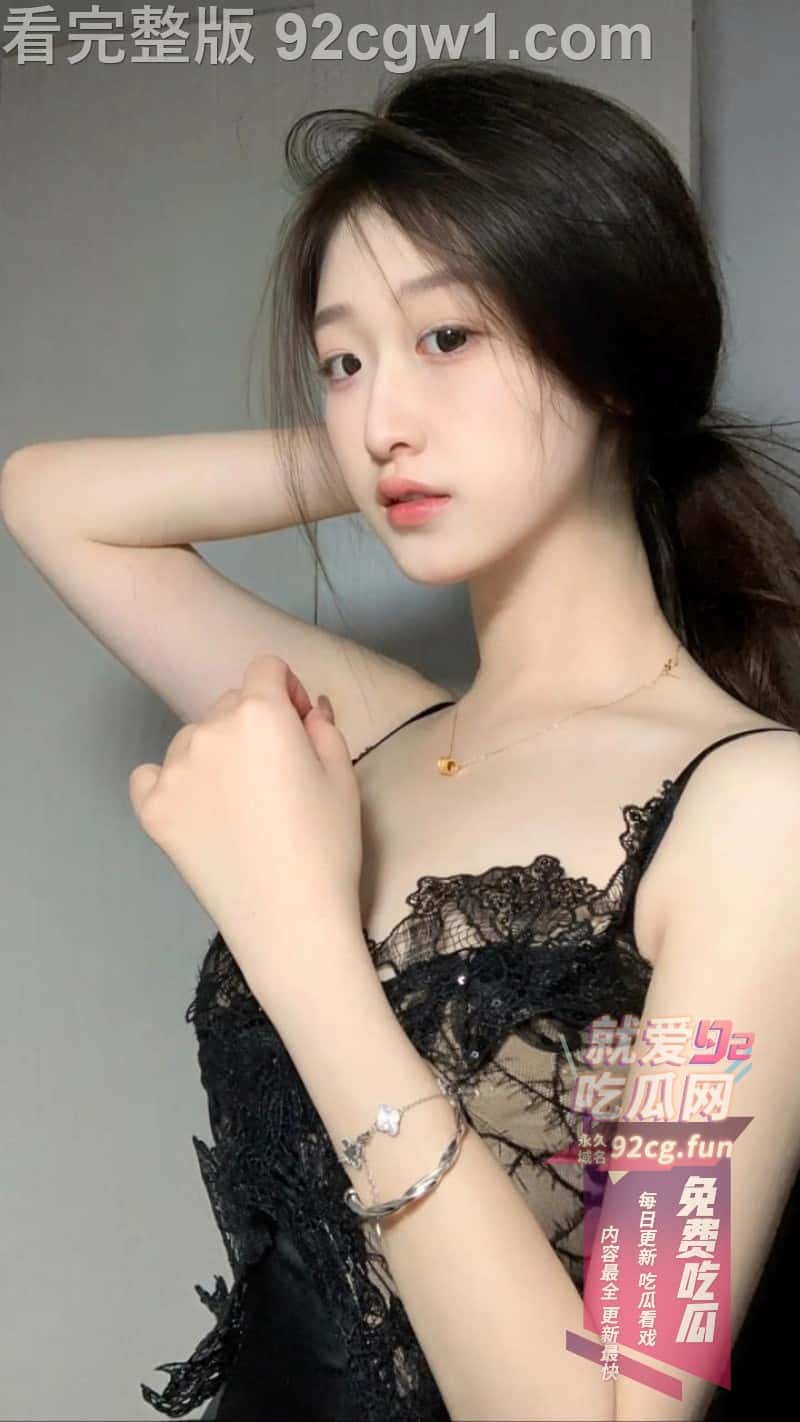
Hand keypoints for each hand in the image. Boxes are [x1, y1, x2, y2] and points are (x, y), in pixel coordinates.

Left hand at [128, 654, 363, 1009]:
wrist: (291, 922)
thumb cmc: (328, 848)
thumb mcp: (343, 778)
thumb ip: (322, 728)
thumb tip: (306, 709)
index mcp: (261, 714)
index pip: (266, 668)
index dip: (287, 692)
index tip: (299, 727)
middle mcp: (210, 730)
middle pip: (230, 704)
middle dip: (253, 726)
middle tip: (276, 778)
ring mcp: (174, 770)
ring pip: (193, 739)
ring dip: (214, 755)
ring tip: (239, 806)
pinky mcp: (152, 809)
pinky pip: (151, 775)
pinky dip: (172, 784)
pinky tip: (199, 812)